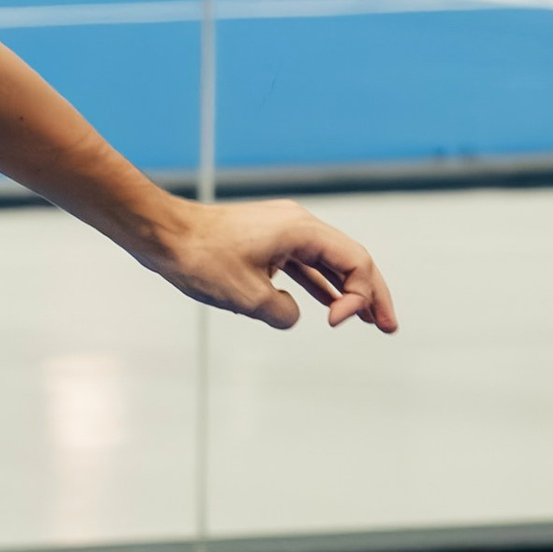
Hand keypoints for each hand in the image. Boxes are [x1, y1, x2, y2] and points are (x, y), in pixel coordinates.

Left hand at [151, 198, 397, 335]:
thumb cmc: (200, 259)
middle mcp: (299, 224)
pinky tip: (330, 306)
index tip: (337, 323)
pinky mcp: (268, 241)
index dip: (360, 295)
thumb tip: (292, 315)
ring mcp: (283, 231)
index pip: (356, 260)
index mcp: (302, 230)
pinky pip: (305, 263)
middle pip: (350, 259)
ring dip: (348, 291)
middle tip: (390, 327)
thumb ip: (282, 312)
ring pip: (329, 262)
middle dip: (371, 294)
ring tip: (369, 321)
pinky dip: (320, 284)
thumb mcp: (247, 297)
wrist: (162, 234)